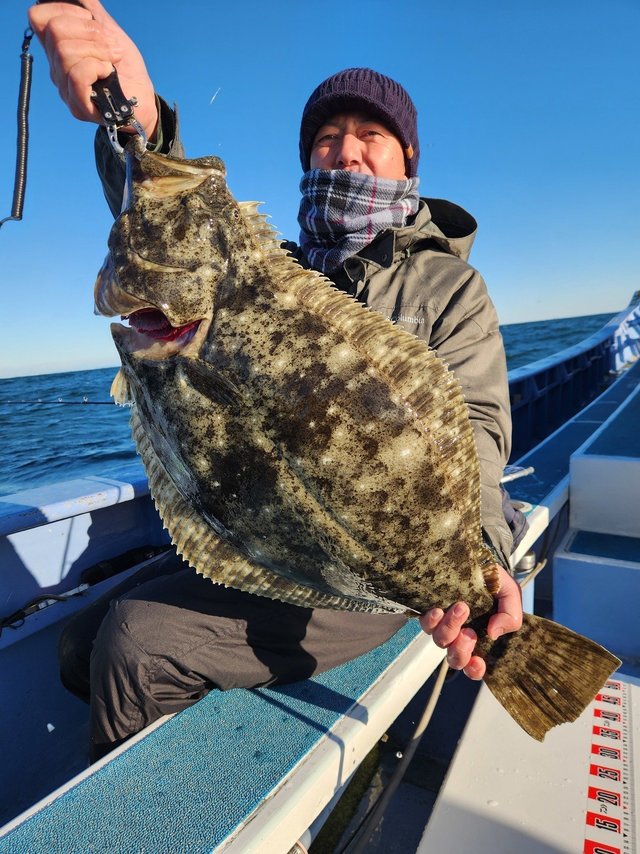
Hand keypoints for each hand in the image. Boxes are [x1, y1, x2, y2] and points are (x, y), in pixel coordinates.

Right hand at [28, 0, 157, 137]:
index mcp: (58, 47)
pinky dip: (98, 67)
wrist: (144, 101)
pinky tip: (109, 73)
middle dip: (90, 30)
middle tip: (110, 45)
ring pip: (65, 51)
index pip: (38, 17)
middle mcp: (56, 67)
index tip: (91, 20)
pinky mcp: (79, 106)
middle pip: (54, 31)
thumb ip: (91, 10)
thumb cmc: (126, 69)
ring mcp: (65, 88)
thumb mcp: (109, 32)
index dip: (64, 9)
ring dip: (98, 49)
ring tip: (113, 60)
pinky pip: (77, 74)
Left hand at [419, 566, 522, 679]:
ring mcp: (444, 624)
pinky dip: (431, 620)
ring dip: (449, 629)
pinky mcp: (430, 611)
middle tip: (470, 632)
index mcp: (480, 639)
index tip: (477, 662)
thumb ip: (510, 615)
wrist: (479, 560)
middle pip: (454, 658)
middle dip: (461, 649)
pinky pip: (425, 623)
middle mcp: (459, 636)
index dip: (474, 670)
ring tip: (460, 608)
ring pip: (440, 640)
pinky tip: (438, 610)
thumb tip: (494, 633)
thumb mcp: (510, 595)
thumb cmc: (495, 582)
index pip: (474, 667)